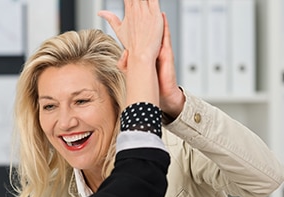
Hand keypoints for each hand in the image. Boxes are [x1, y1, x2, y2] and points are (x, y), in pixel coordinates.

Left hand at [100, 3, 183, 118]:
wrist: (161, 94)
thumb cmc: (150, 83)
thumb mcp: (134, 73)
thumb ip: (127, 64)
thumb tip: (123, 57)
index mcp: (145, 52)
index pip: (139, 34)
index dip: (135, 23)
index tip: (130, 10)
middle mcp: (153, 48)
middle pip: (147, 27)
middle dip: (143, 15)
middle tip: (139, 3)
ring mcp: (160, 49)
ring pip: (157, 29)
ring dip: (154, 17)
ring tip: (151, 5)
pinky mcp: (167, 53)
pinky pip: (165, 37)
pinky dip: (164, 27)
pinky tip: (162, 17)